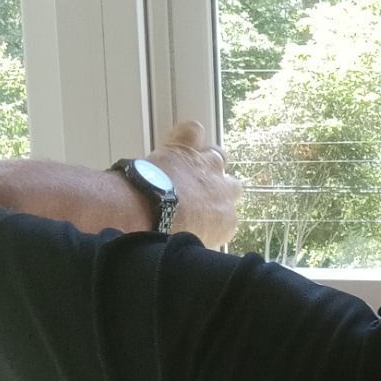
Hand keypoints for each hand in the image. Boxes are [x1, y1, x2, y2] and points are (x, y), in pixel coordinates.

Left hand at [151, 120, 241, 246]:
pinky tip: (180, 142)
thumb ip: (198, 241)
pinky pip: (194, 131)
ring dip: (207, 162)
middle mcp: (225, 192)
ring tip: (189, 169)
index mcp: (227, 222)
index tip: (198, 220)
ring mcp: (208, 166)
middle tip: (196, 195)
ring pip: (218, 156)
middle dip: (218, 189)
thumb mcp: (189, 250)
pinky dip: (188, 134)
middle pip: (232, 186)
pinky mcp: (186, 147)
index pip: (228, 218)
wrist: (148, 213)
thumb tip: (192, 244)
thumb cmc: (167, 237)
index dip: (213, 217)